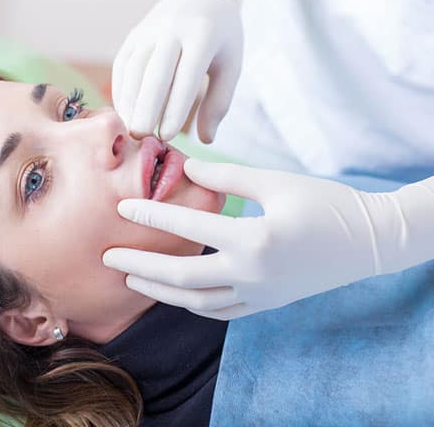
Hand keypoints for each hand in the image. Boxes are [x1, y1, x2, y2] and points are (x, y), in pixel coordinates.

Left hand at [103, 159, 433, 319]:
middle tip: (106, 259)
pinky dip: (192, 303)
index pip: (189, 229)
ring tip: (131, 279)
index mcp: (254, 240)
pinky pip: (219, 310)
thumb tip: (185, 166)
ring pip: (196, 301)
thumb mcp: (275, 182)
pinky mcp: (266, 304)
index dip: (151, 216)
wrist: (369, 242)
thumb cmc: (325, 204)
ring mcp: (259, 295)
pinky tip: (175, 294)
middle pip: (181, 278)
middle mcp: (252, 275)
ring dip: (159, 291)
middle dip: (140, 267)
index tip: (120, 208)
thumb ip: (226, 177)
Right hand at [112, 0, 242, 142]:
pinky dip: (121, 91)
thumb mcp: (230, 66)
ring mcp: (149, 30)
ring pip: (133, 69)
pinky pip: (123, 66)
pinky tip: (125, 114)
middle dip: (146, 107)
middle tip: (141, 137)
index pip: (186, 76)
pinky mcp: (133, 36)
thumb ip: (219, 102)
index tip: (168, 135)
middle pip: (154, 72)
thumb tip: (206, 139)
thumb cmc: (220, 39)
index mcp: (202, 35)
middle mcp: (172, 29)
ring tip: (131, 130)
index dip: (175, 107)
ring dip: (129, 102)